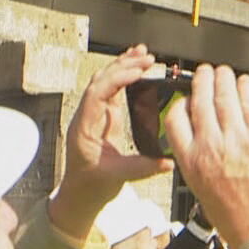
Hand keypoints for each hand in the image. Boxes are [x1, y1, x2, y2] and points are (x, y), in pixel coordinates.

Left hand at [49, 46, 174, 241]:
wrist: (80, 194)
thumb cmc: (91, 185)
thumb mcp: (117, 177)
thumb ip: (143, 168)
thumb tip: (168, 161)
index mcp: (85, 127)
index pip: (98, 93)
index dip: (117, 79)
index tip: (138, 72)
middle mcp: (87, 116)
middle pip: (101, 81)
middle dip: (123, 66)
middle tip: (147, 58)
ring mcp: (94, 114)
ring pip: (105, 81)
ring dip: (123, 66)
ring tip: (142, 54)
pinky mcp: (104, 116)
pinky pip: (112, 90)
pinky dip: (125, 77)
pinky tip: (137, 69)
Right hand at [162, 65, 248, 247]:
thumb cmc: (239, 220)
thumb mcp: (203, 191)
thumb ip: (200, 162)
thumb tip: (202, 141)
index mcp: (191, 162)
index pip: (175, 119)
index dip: (180, 103)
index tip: (186, 99)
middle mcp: (211, 147)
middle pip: (200, 100)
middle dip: (202, 81)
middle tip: (205, 73)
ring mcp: (238, 139)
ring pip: (225, 96)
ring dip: (223, 79)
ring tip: (224, 73)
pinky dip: (246, 88)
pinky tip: (246, 84)